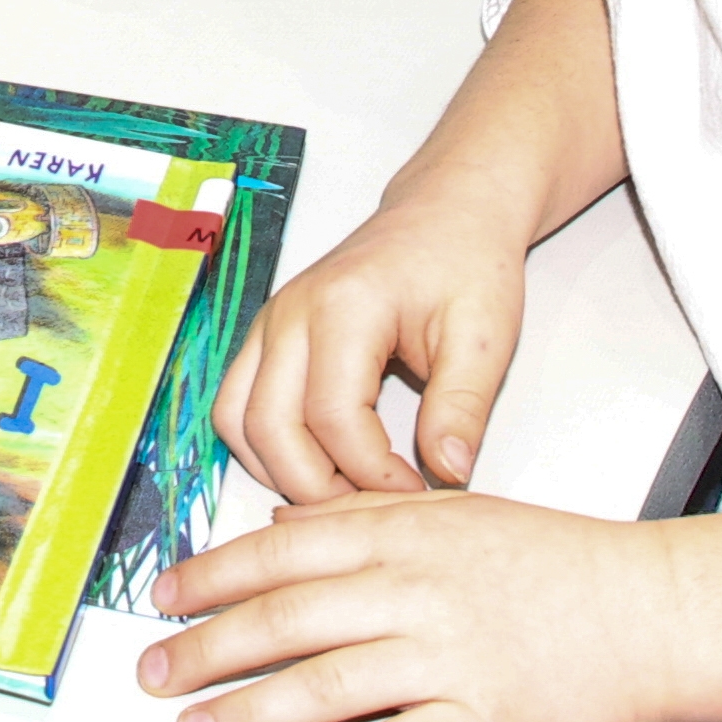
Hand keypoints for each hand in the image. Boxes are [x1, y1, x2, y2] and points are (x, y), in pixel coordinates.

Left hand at [142, 490, 687, 721]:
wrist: (656, 611)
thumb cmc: (561, 561)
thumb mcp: (458, 512)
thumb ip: (369, 520)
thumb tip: (287, 525)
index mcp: (406, 534)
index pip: (281, 552)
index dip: (211, 576)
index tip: (164, 598)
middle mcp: (415, 592)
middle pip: (283, 620)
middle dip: (205, 649)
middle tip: (152, 673)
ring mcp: (447, 660)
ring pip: (321, 687)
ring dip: (247, 712)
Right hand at [219, 187, 531, 500]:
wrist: (447, 212)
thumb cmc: (466, 262)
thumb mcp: (486, 336)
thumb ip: (464, 409)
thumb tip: (448, 474)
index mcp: (345, 305)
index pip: (333, 416)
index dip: (371, 472)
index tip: (415, 491)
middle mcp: (291, 312)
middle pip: (269, 426)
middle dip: (316, 486)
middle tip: (372, 509)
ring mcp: (271, 322)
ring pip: (236, 421)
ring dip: (280, 470)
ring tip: (344, 491)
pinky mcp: (268, 336)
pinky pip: (238, 404)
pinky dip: (266, 445)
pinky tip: (319, 463)